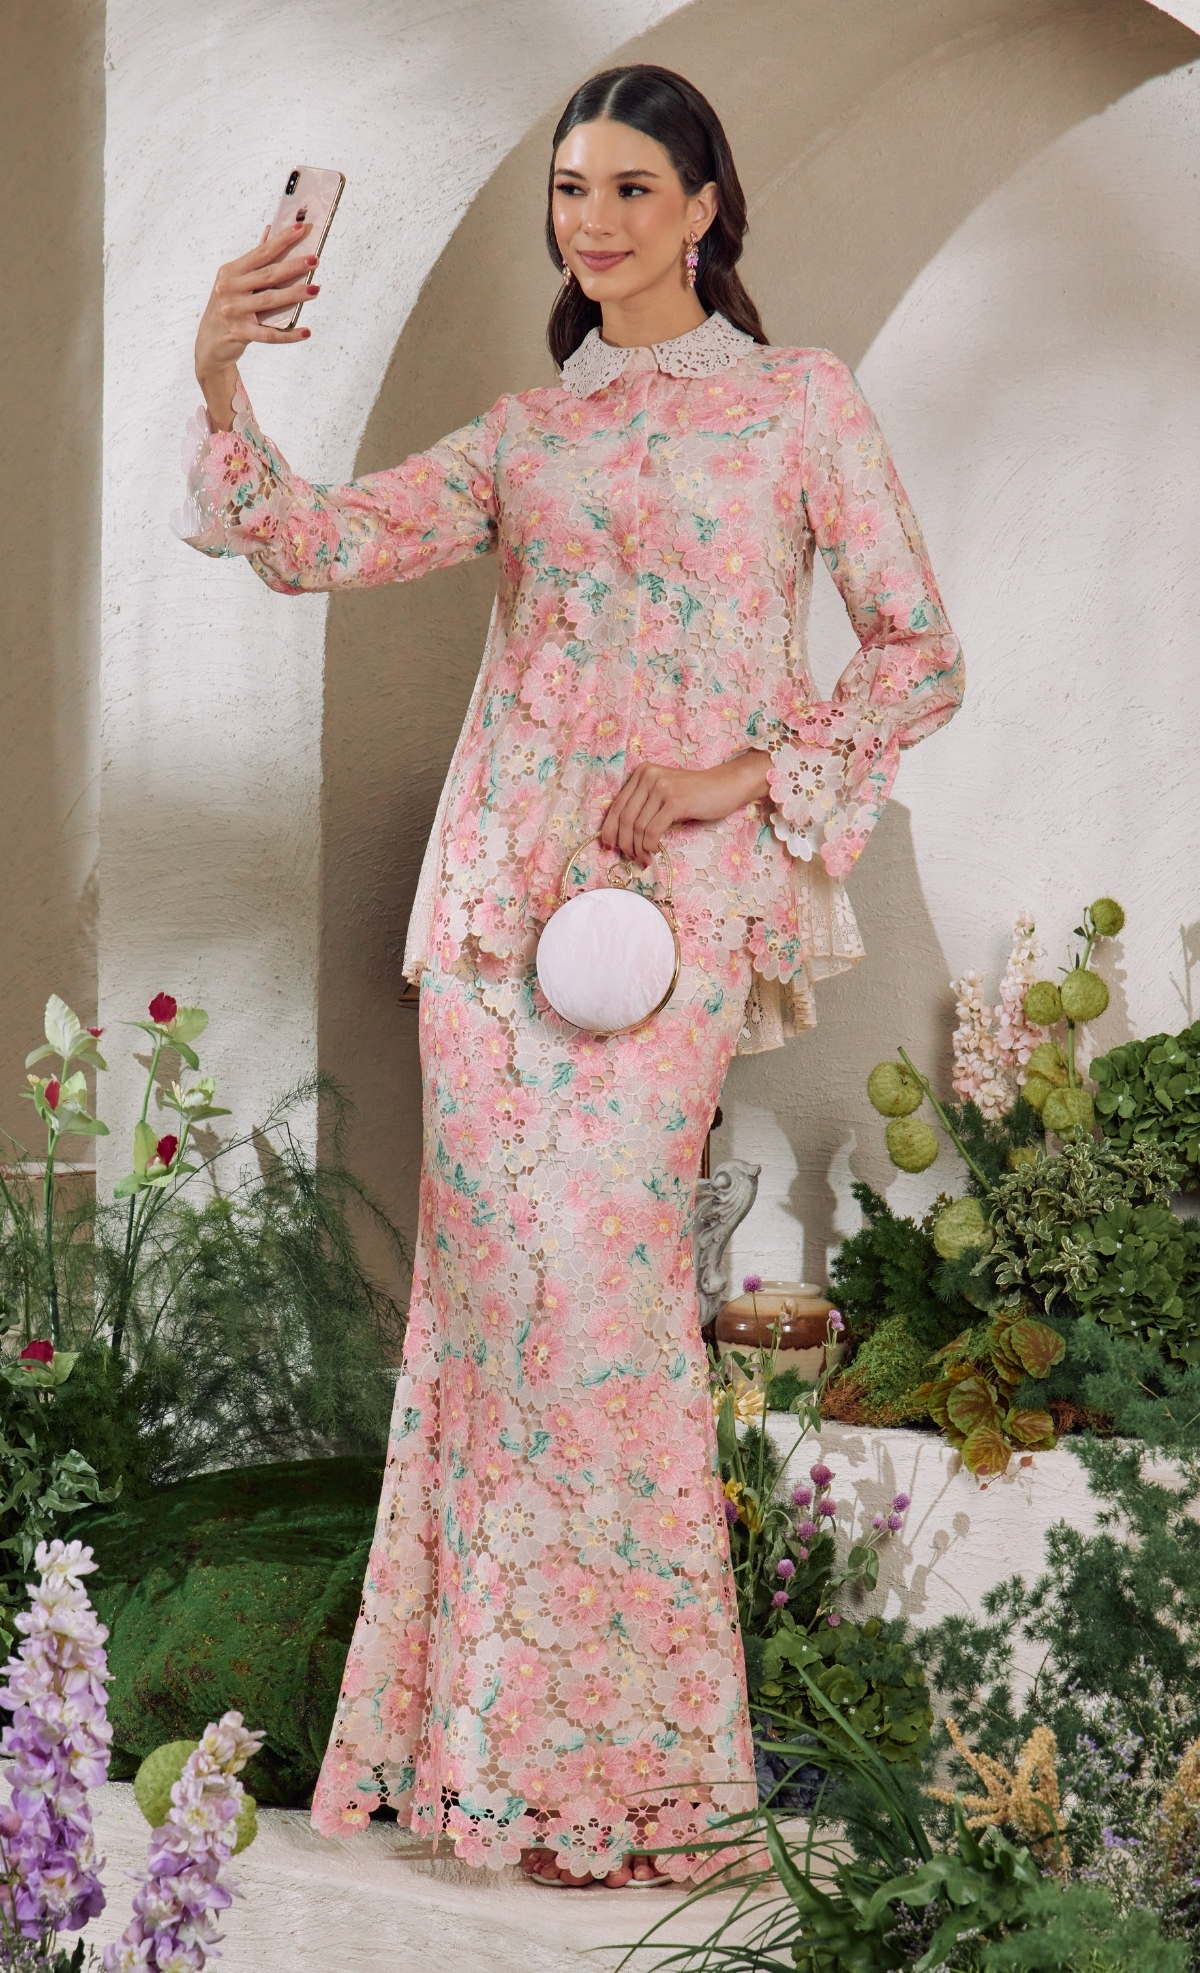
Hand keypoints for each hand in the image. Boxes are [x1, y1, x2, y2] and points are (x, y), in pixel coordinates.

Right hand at [194, 224, 320, 429]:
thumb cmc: (227, 308)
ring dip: (294, 295)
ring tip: (315, 290)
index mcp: (230, 271)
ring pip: (269, 301)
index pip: (261, 253)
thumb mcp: (234, 282)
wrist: (209, 343)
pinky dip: (288, 335)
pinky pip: (268, 334)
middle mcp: (230, 288)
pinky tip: (306, 331)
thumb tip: (270, 231)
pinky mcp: (239, 333)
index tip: (301, 229)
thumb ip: (254, 260)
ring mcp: (233, 311)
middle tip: (314, 260)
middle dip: (292, 266)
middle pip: (267, 275)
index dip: (282, 240)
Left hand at [599, 752, 770, 865]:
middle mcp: (648, 777)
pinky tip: (654, 852)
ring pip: (638, 827)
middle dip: (624, 843)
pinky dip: (650, 845)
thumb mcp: (664, 793)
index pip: (617, 805)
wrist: (724, 786)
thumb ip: (644, 805)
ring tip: (644, 858)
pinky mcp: (675, 801)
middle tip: (630, 857)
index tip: (608, 846)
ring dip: (638, 848)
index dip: (609, 829)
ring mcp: (662, 788)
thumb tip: (623, 835)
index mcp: (642, 773)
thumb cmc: (695, 794)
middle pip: (625, 818)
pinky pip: (653, 830)